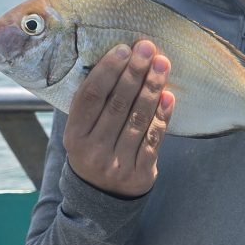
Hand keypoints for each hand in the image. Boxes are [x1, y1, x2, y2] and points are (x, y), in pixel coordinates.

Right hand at [63, 39, 173, 196]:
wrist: (102, 196)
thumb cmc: (94, 150)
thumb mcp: (82, 131)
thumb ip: (93, 103)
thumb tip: (116, 61)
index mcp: (75, 136)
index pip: (91, 97)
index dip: (108, 71)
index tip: (123, 49)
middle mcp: (94, 150)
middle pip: (117, 104)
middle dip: (134, 72)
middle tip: (147, 48)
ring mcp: (117, 164)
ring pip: (138, 119)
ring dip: (152, 88)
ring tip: (162, 64)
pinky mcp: (139, 174)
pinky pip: (154, 139)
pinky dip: (162, 116)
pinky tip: (169, 96)